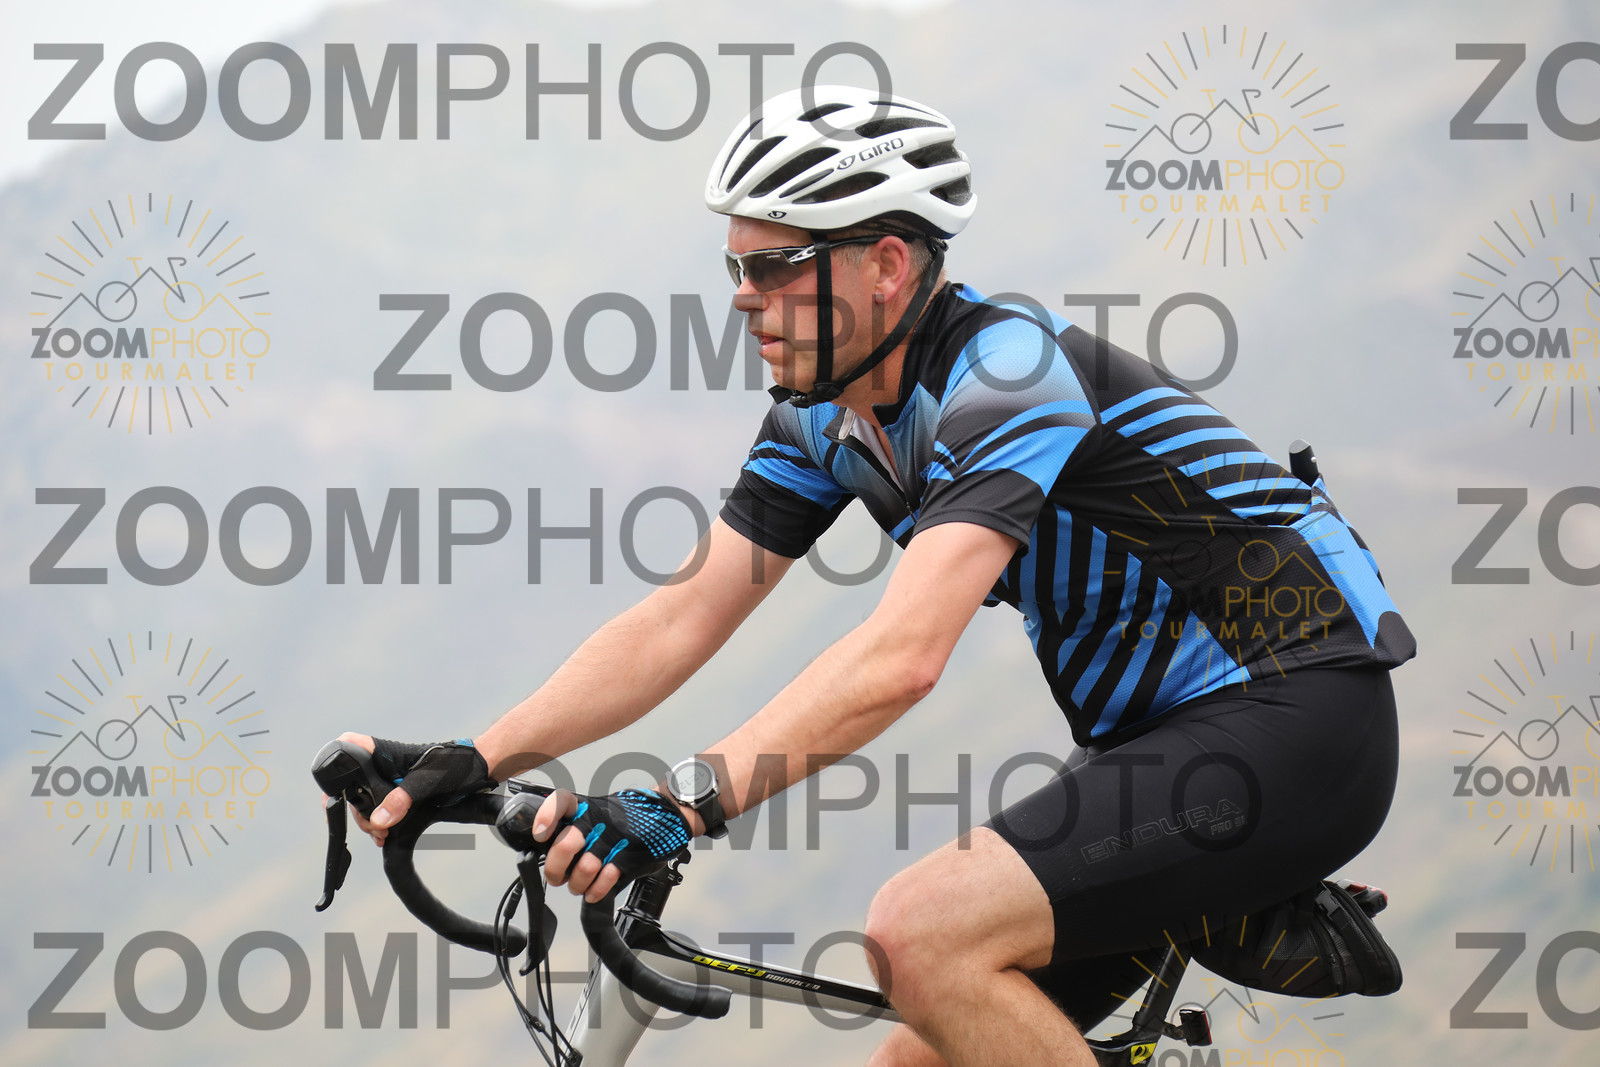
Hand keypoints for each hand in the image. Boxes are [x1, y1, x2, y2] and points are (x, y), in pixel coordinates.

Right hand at [334, 732, 493, 845]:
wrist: (482, 769)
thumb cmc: (457, 765)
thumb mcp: (427, 782)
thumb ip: (402, 799)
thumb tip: (379, 821)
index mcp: (384, 751)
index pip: (347, 748)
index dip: (335, 769)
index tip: (335, 796)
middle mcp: (382, 762)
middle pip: (351, 784)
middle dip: (356, 810)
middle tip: (374, 829)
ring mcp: (389, 778)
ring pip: (364, 799)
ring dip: (369, 820)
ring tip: (383, 836)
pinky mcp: (399, 792)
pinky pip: (380, 808)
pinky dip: (380, 823)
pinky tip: (386, 836)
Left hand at [533, 788, 692, 902]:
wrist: (666, 815)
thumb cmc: (627, 817)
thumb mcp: (599, 812)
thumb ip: (576, 826)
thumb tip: (549, 848)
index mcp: (587, 807)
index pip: (561, 803)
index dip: (546, 818)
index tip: (540, 835)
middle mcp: (597, 820)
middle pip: (565, 844)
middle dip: (555, 868)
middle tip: (557, 877)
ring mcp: (614, 838)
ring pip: (584, 868)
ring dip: (577, 885)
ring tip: (578, 886)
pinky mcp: (629, 856)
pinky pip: (606, 879)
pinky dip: (596, 891)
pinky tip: (594, 892)